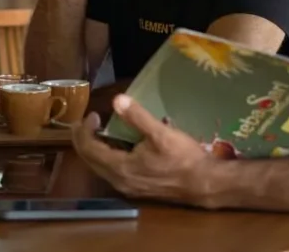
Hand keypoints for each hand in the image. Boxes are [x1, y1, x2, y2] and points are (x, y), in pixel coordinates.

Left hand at [72, 94, 214, 207]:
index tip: (92, 114)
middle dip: (85, 140)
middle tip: (87, 121)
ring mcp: (128, 187)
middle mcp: (119, 181)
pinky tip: (117, 146)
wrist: (204, 184)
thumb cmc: (183, 158)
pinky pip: (111, 172)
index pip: (90, 149)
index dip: (86, 130)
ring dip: (95, 149)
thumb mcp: (160, 133)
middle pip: (90, 161)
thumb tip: (117, 99)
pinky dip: (107, 157)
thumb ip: (137, 117)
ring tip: (98, 131)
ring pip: (100, 168)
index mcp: (120, 168)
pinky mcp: (137, 189)